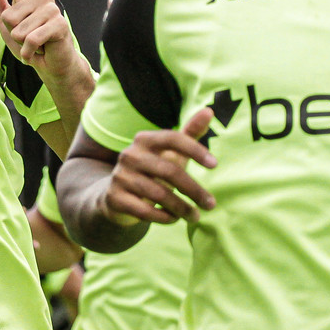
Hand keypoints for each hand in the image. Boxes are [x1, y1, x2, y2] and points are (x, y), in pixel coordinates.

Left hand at [0, 0, 77, 79]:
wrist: (52, 63)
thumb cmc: (29, 40)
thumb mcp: (7, 21)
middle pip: (8, 16)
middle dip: (13, 33)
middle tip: (27, 37)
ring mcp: (52, 9)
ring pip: (19, 31)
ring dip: (23, 44)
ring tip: (34, 43)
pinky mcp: (60, 24)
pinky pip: (31, 40)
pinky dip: (28, 52)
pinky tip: (38, 52)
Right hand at [102, 108, 218, 224]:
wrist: (116, 196)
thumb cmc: (152, 171)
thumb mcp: (170, 153)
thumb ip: (189, 133)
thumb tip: (209, 110)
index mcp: (144, 140)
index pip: (173, 138)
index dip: (195, 149)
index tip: (215, 165)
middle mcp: (130, 155)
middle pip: (170, 171)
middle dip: (194, 190)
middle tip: (211, 204)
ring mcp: (120, 177)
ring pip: (159, 194)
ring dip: (182, 208)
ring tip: (195, 216)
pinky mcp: (114, 198)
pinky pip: (145, 210)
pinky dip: (163, 217)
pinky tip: (174, 219)